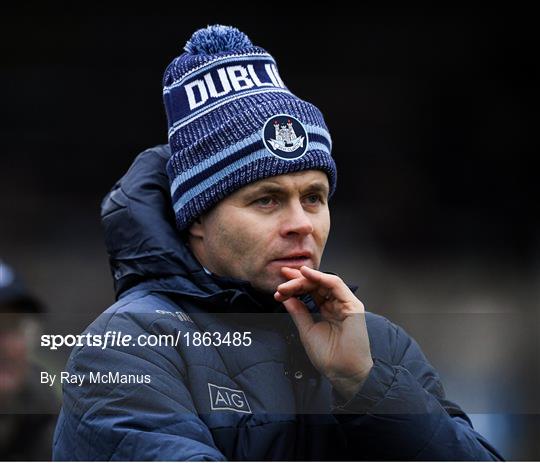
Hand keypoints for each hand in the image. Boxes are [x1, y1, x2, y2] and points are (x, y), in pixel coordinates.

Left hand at [274, 266, 372, 400]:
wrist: (343, 372)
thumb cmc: (329, 356)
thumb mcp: (306, 330)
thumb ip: (298, 312)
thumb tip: (286, 298)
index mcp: (328, 310)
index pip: (311, 291)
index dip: (295, 286)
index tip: (279, 287)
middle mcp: (337, 305)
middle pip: (316, 284)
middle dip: (298, 279)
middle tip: (282, 276)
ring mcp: (345, 304)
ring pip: (324, 282)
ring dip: (305, 279)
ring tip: (289, 279)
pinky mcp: (352, 305)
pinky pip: (336, 285)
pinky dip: (320, 277)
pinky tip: (306, 274)